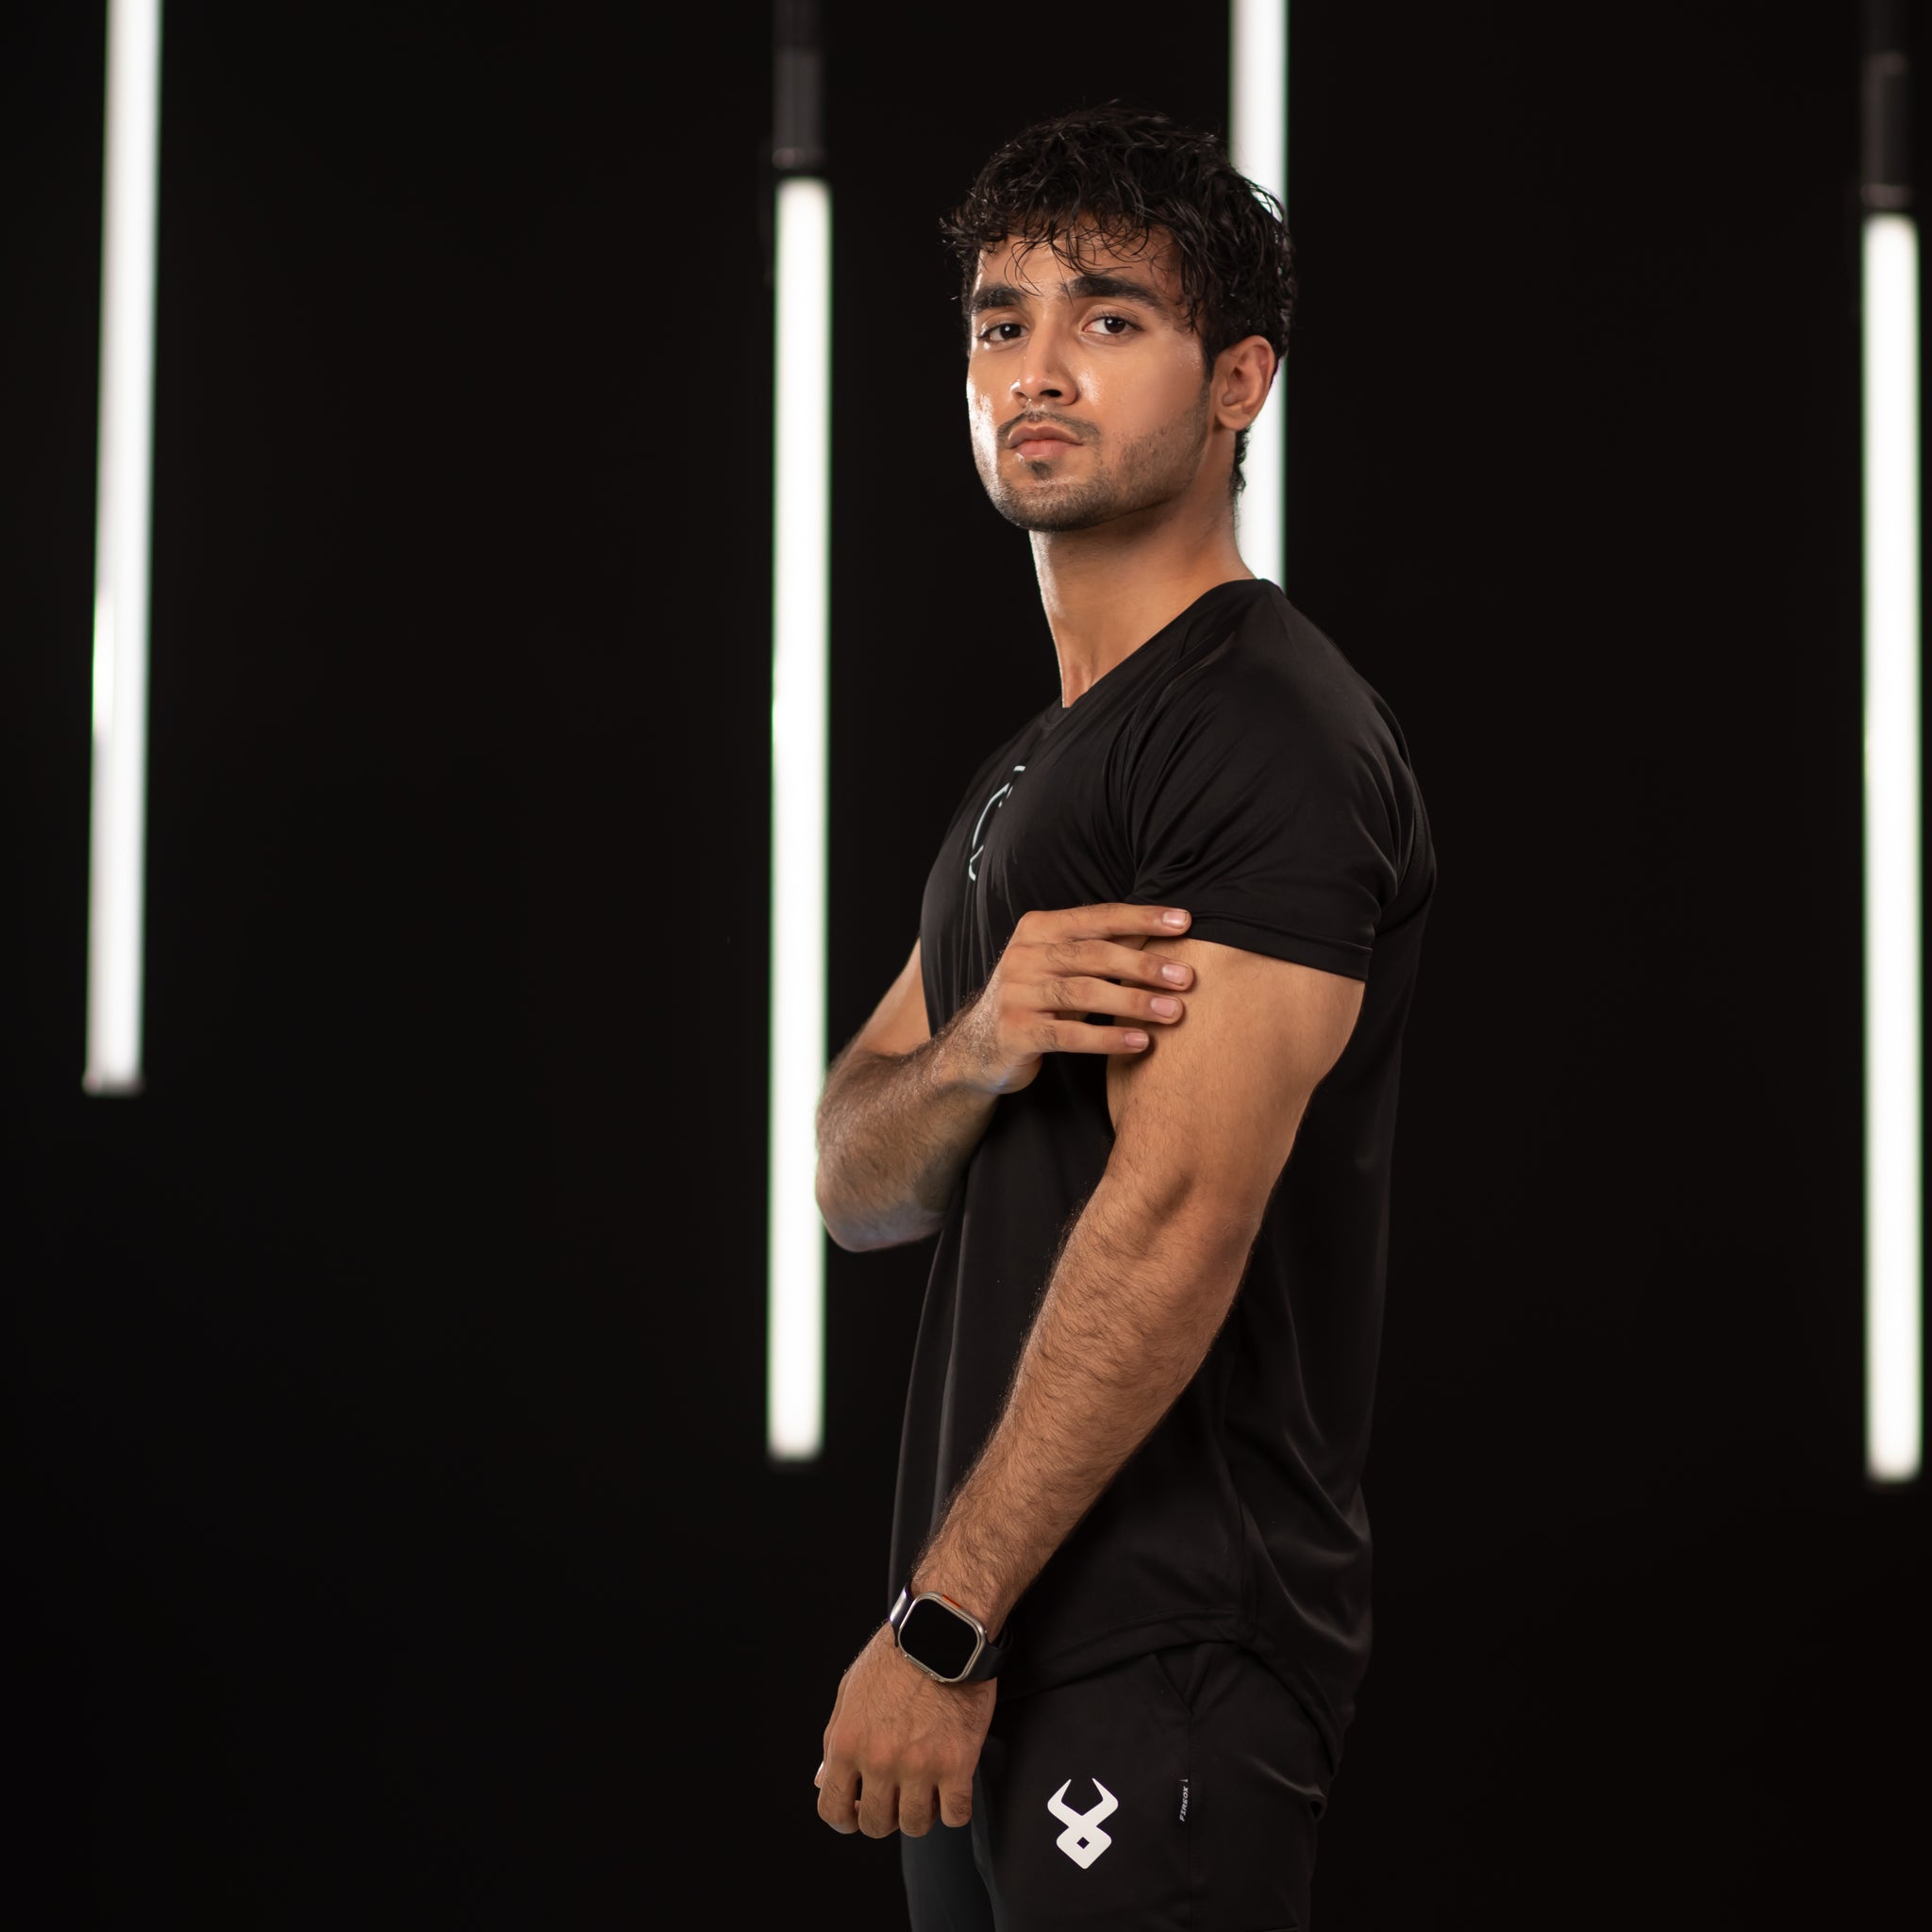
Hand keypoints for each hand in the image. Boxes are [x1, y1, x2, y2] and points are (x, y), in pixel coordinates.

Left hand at [815, 1623, 997, 1838]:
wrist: (943, 1632)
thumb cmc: (897, 1655)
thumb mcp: (850, 1691)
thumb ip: (835, 1740)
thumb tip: (823, 1779)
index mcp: (848, 1743)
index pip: (833, 1809)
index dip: (844, 1818)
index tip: (856, 1813)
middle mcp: (880, 1760)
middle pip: (876, 1824)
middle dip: (885, 1815)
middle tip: (897, 1796)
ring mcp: (920, 1766)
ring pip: (915, 1825)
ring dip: (921, 1812)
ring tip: (926, 1788)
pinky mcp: (957, 1764)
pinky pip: (955, 1815)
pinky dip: (954, 1808)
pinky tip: (952, 1788)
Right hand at [947, 902, 1194, 1095]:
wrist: (978, 1045)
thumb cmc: (1036, 998)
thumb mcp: (1060, 965)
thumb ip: (1100, 947)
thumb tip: (1164, 930)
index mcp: (1037, 929)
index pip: (1097, 917)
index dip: (1142, 918)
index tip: (1184, 922)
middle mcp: (1024, 956)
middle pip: (1093, 955)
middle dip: (1143, 965)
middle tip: (1186, 977)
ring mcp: (1016, 994)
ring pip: (1083, 993)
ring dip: (1134, 1002)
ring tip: (1173, 1012)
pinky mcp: (1016, 1033)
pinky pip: (1069, 1035)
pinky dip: (1108, 1039)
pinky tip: (1141, 1042)